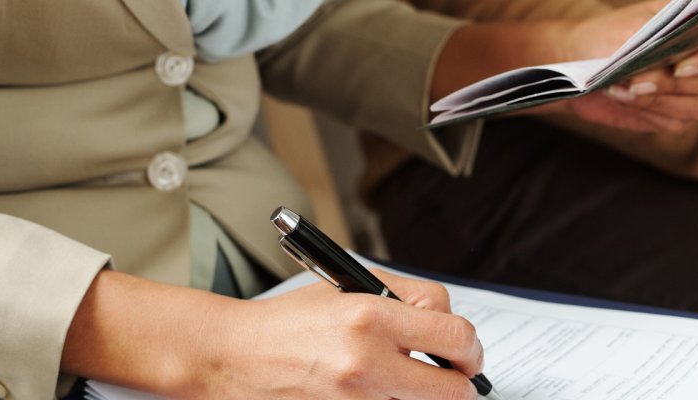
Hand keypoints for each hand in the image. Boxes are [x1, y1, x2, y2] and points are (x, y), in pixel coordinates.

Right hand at [191, 269, 482, 398]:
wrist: (228, 357)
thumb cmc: (285, 323)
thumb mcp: (345, 289)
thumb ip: (403, 300)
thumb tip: (448, 325)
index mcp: (370, 316)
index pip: (455, 335)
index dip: (469, 347)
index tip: (465, 352)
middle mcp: (364, 363)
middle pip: (452, 390)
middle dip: (458, 384)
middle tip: (453, 378)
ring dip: (419, 398)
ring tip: (400, 382)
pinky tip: (373, 394)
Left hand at [548, 0, 697, 133]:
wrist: (579, 63)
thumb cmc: (608, 35)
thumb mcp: (636, 23)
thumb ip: (667, 29)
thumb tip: (685, 37)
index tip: (683, 64)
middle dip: (678, 83)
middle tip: (640, 79)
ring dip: (660, 99)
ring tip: (625, 86)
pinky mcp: (678, 116)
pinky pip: (676, 122)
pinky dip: (647, 110)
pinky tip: (622, 96)